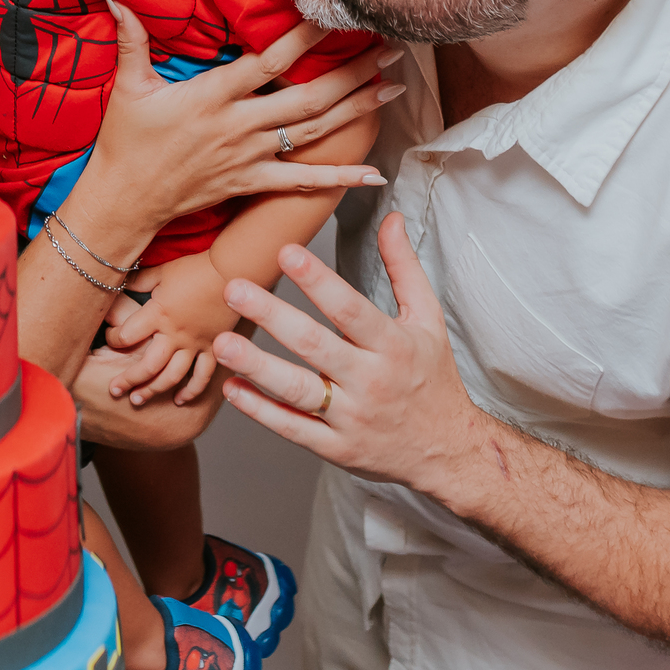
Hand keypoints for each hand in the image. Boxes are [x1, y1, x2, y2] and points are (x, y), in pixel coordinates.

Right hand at [82, 0, 396, 239]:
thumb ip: (131, 39)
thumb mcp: (129, 86)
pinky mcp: (251, 182)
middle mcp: (239, 126)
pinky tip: (374, 174)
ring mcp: (249, 156)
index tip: (334, 18)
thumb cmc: (126, 141)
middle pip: (307, 97)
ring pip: (314, 133)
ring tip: (393, 89)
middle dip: (352, 72)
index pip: (268, 62)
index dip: (303, 40)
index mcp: (213, 96)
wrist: (125, 200)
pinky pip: (302, 181)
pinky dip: (340, 178)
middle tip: (389, 50)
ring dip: (356, 111)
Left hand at [104, 253, 237, 405]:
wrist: (231, 270)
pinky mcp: (213, 348)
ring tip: (137, 400)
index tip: (109, 338)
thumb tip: (119, 283)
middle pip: (148, 366)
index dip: (114, 339)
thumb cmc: (195, 269)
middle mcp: (175, 334)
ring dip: (153, 391)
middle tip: (114, 390)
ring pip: (172, 376)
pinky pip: (202, 376)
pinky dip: (191, 391)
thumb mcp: (161, 272)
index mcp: (159, 314)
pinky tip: (179, 400)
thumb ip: (139, 281)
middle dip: (128, 380)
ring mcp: (195, 344)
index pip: (127, 335)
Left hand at [212, 213, 480, 497]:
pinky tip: (232, 387)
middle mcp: (371, 381)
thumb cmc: (432, 377)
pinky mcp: (336, 448)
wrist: (449, 451)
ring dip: (256, 367)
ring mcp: (352, 418)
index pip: (351, 309)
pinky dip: (261, 410)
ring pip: (298, 391)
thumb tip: (392, 218)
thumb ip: (405, 267)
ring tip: (220, 342)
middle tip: (233, 289)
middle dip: (272, 316)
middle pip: (315, 345)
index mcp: (393, 345)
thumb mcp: (428, 319)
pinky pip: (293, 429)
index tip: (286, 252)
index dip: (319, 281)